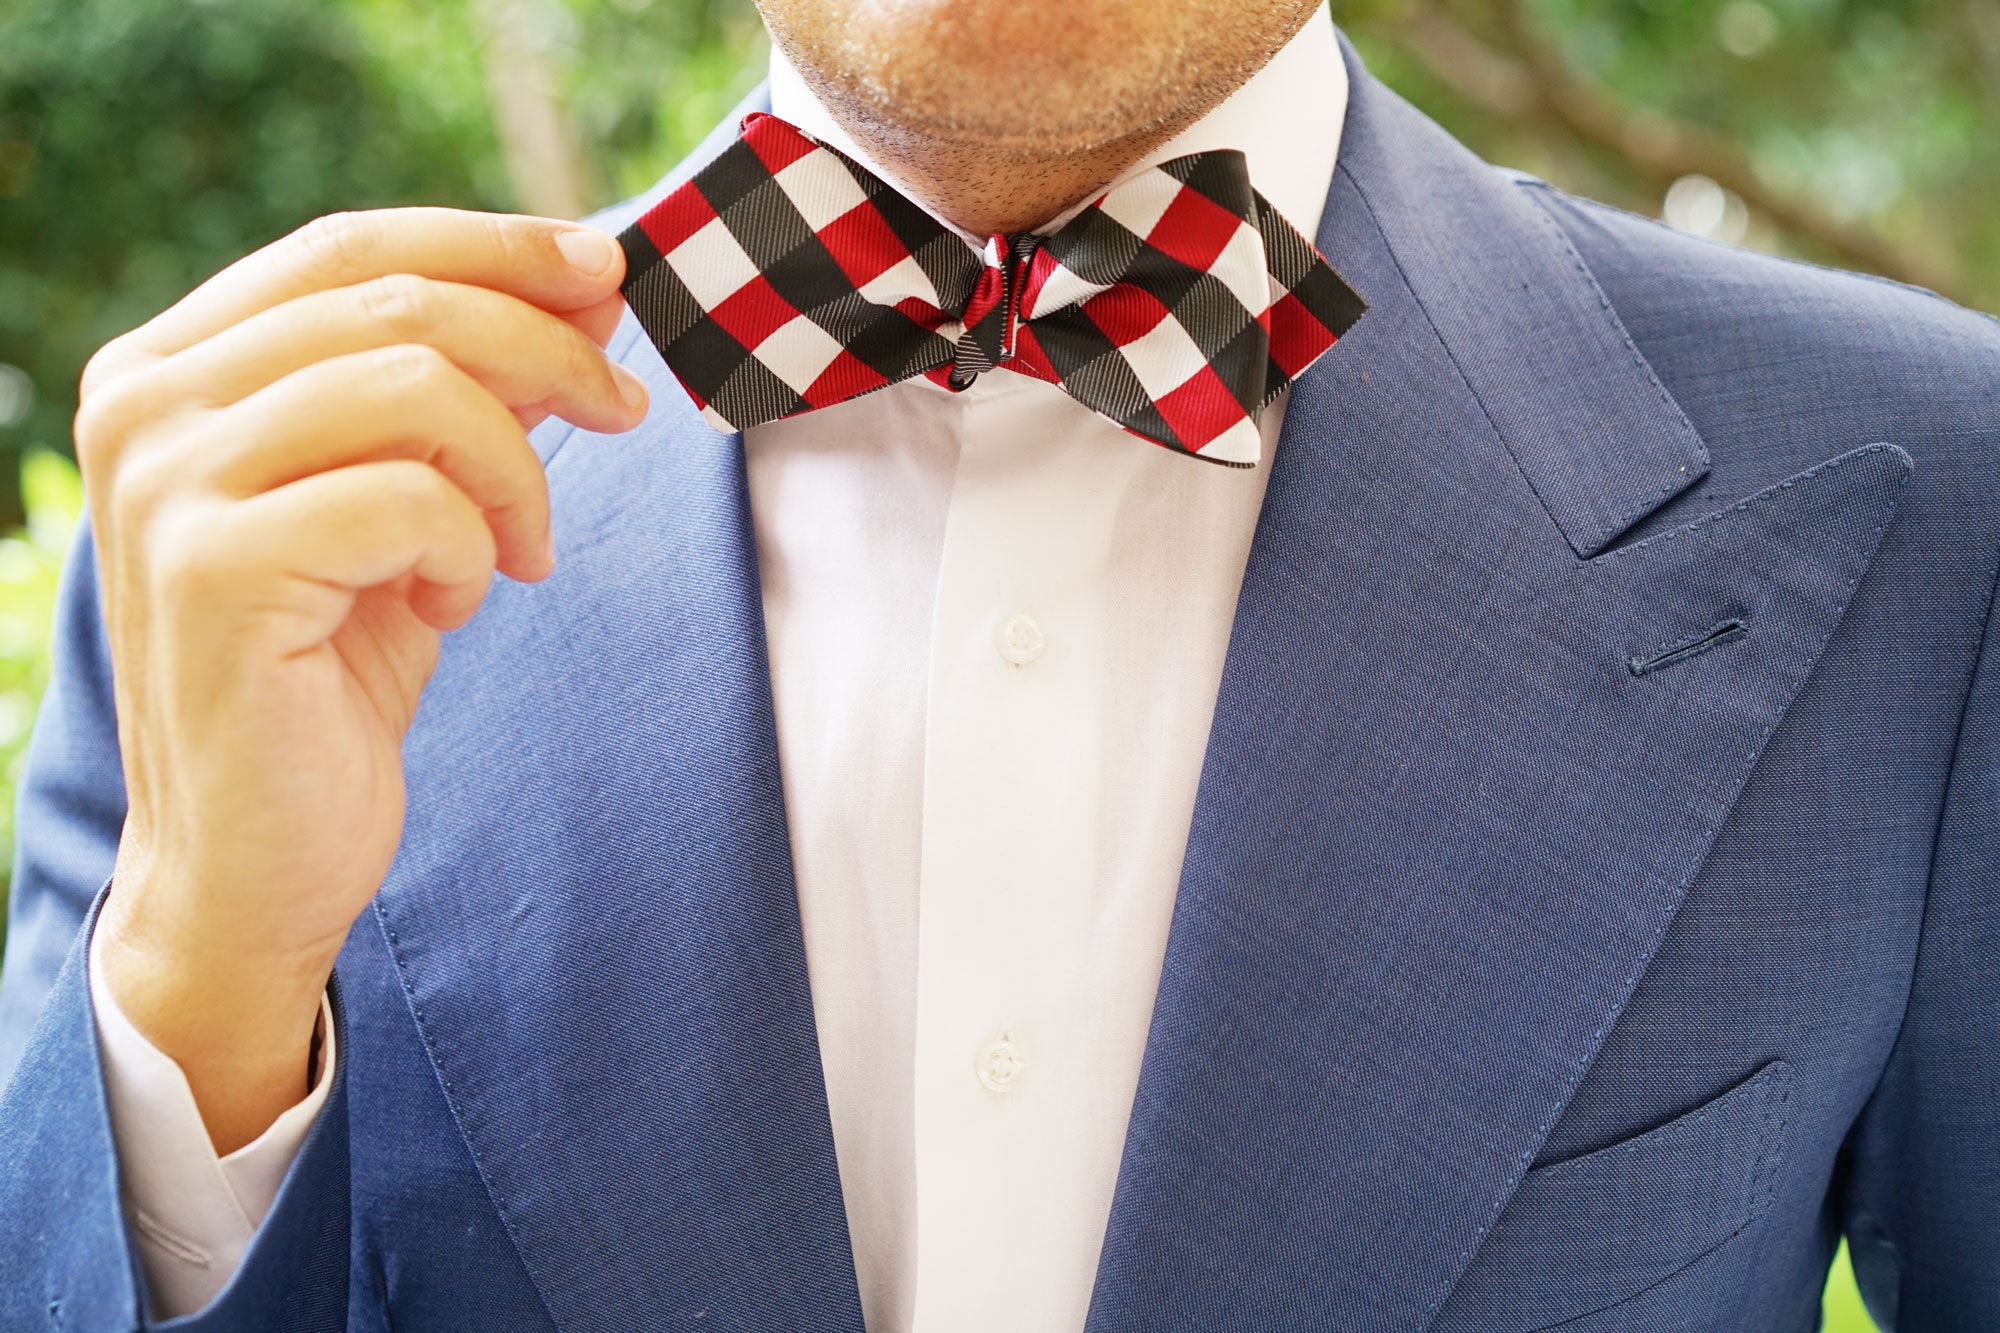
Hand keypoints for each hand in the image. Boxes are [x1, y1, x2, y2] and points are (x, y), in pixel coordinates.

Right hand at [81, 208, 647, 1152]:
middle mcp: (145, 406)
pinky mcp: (215, 570)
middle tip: (624, 411)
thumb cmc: (331, 676)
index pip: (348, 245)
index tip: (607, 271)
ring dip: (515, 466)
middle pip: (394, 300)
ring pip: (415, 384)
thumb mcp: (404, 506)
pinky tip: (456, 607)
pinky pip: (411, 498)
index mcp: (171, 368)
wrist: (258, 856)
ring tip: (522, 548)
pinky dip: (473, 549)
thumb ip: (459, 394)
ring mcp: (167, 484)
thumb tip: (584, 287)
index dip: (493, 245)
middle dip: (545, 347)